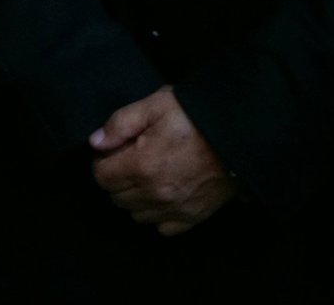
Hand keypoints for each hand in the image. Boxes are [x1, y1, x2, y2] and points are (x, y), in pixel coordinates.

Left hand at [89, 85, 233, 236]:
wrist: (238, 133)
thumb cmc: (196, 115)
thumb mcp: (156, 105)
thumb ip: (120, 123)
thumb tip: (95, 143)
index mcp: (142, 166)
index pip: (102, 177)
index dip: (103, 160)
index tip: (114, 149)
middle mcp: (155, 194)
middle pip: (116, 196)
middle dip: (117, 176)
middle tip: (132, 155)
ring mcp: (174, 209)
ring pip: (135, 213)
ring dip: (135, 196)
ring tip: (149, 172)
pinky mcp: (192, 217)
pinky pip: (161, 227)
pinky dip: (157, 213)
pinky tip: (164, 191)